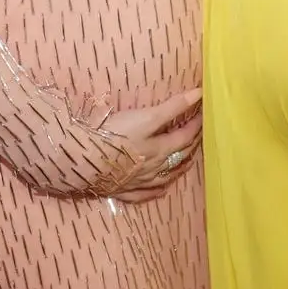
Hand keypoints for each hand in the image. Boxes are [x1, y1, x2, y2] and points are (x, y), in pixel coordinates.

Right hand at [101, 88, 202, 203]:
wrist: (84, 160)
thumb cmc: (114, 134)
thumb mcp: (145, 117)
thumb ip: (173, 107)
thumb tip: (200, 94)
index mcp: (160, 149)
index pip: (184, 137)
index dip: (196, 126)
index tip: (204, 116)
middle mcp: (153, 168)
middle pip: (178, 158)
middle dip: (191, 146)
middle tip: (199, 137)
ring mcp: (138, 182)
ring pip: (165, 178)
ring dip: (178, 169)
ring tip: (187, 163)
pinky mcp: (121, 190)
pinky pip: (143, 195)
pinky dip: (155, 192)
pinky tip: (160, 190)